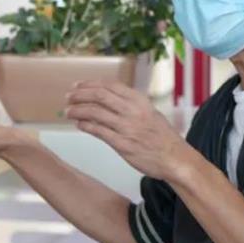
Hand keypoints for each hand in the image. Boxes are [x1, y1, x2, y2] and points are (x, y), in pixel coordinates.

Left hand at [65, 81, 195, 180]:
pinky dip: (86, 126)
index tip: (78, 86)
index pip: (110, 85)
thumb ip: (131, 105)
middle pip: (99, 96)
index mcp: (140, 101)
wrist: (175, 159)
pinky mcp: (122, 144)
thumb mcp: (150, 113)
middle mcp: (133, 111)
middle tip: (68, 97)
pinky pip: (98, 131)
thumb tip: (109, 99)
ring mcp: (127, 128)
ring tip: (68, 111)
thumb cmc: (163, 138)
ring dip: (78, 111)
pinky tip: (79, 124)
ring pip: (95, 113)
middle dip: (80, 95)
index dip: (90, 83)